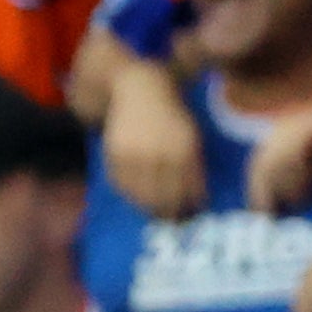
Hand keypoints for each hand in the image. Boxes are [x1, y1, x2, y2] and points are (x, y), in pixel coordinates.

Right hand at [98, 58, 206, 223]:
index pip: (188, 192)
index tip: (191, 217)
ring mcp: (135, 154)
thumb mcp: (191, 137)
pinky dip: (129, 194)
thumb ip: (194, 168)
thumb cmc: (172, 116)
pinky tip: (135, 196)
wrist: (139, 91)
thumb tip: (196, 201)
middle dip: (169, 212)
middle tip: (172, 220)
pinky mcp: (114, 153)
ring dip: (148, 207)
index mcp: (184, 150)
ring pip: (141, 194)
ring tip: (154, 211)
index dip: (190, 208)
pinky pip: (121, 184)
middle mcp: (159, 154)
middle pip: (164, 198)